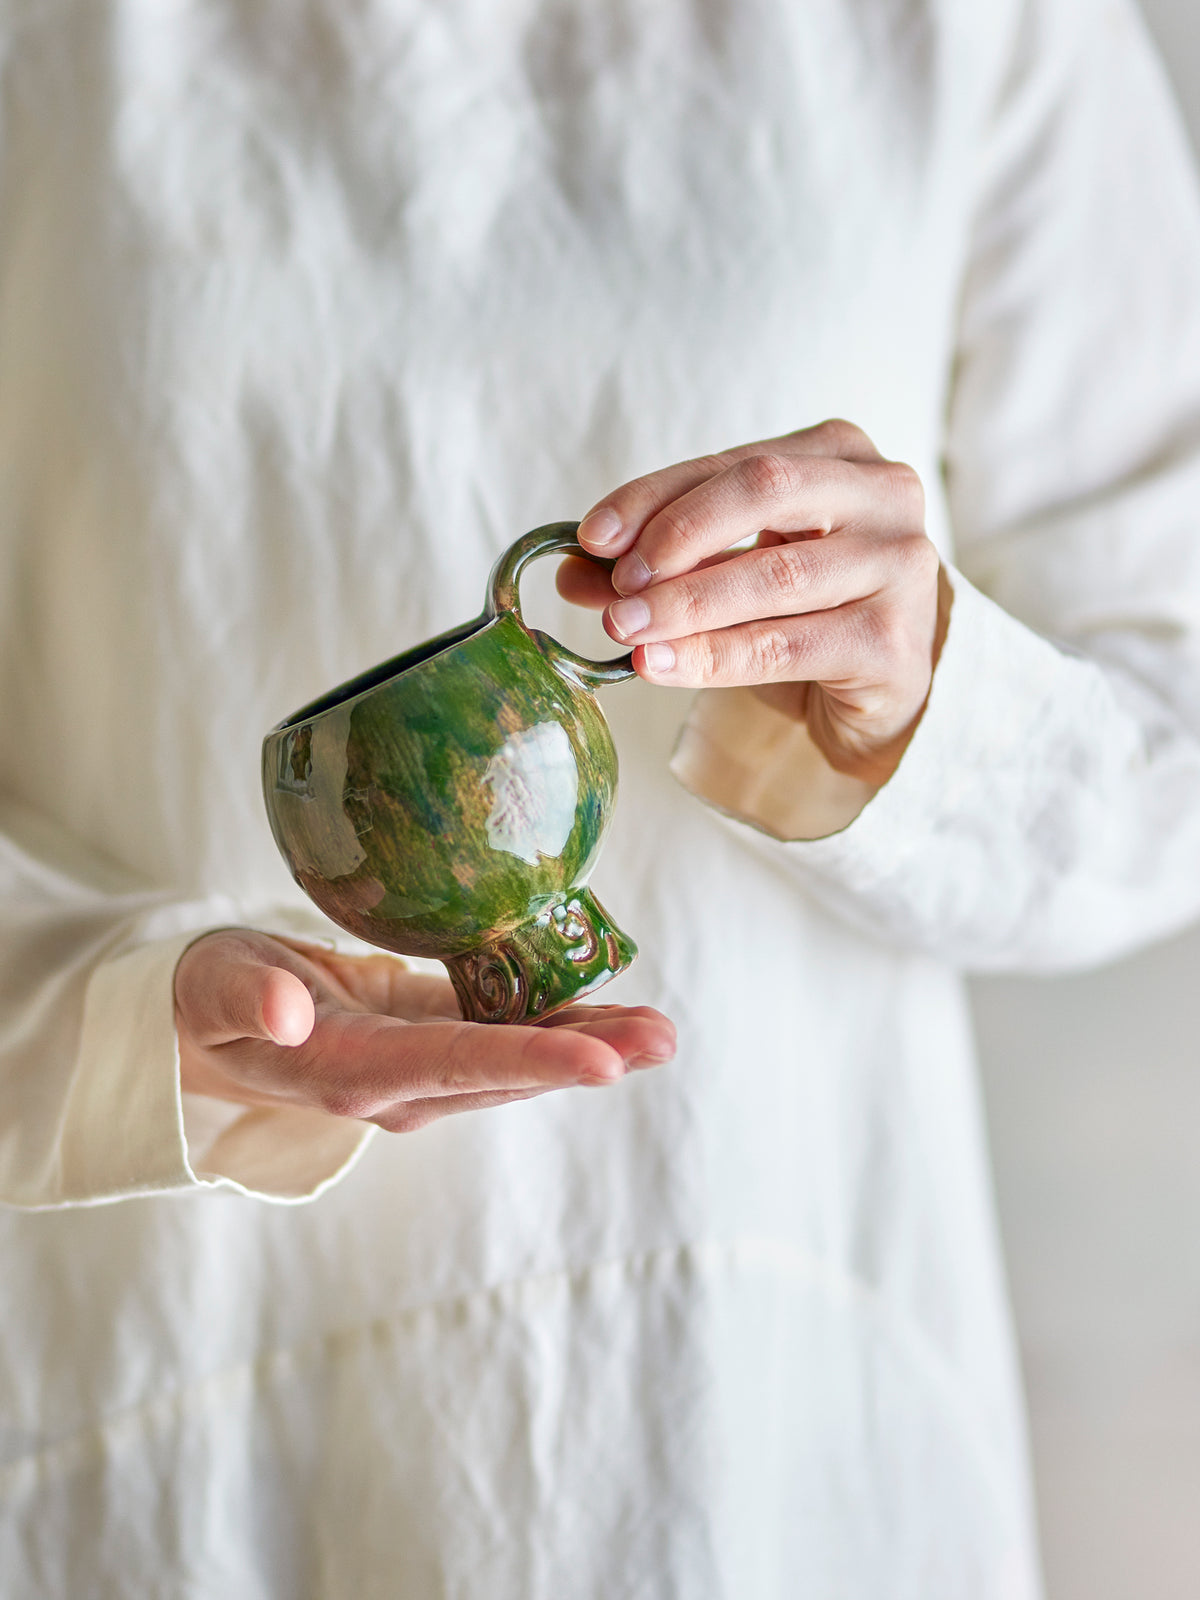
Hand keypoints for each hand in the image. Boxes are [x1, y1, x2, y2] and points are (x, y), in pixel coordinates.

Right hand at [175, 929, 674, 1133]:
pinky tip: (605, 1004)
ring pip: (517, 1060)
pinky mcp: (432, 1040)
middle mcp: (400, 1085)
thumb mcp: (211, 988)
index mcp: (350, 1073)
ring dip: (589, 1042)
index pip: (454, 1067)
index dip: (531, 1062)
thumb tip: (290, 1013)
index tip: (602, 1062)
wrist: (212, 1023)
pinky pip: (503, 1034)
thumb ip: (247, 1000)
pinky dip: (557, 1021)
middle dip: (588, 1056)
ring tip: (656, 1028)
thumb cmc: (207, 999)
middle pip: (507, 1074)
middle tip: (662, 1037)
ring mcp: (421, 1069)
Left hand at [559, 419, 947, 786]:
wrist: (880, 693)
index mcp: (838, 453)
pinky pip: (786, 645)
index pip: (732, 463)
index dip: (654, 495)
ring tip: (625, 628)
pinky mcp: (894, 641)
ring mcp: (900, 565)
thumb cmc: (805, 615)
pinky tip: (660, 664)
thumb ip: (660, 564)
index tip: (591, 535)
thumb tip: (573, 569)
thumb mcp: (729, 574)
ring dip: (686, 604)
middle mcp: (883, 493)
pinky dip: (714, 656)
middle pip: (764, 490)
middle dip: (676, 536)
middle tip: (618, 584)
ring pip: (774, 575)